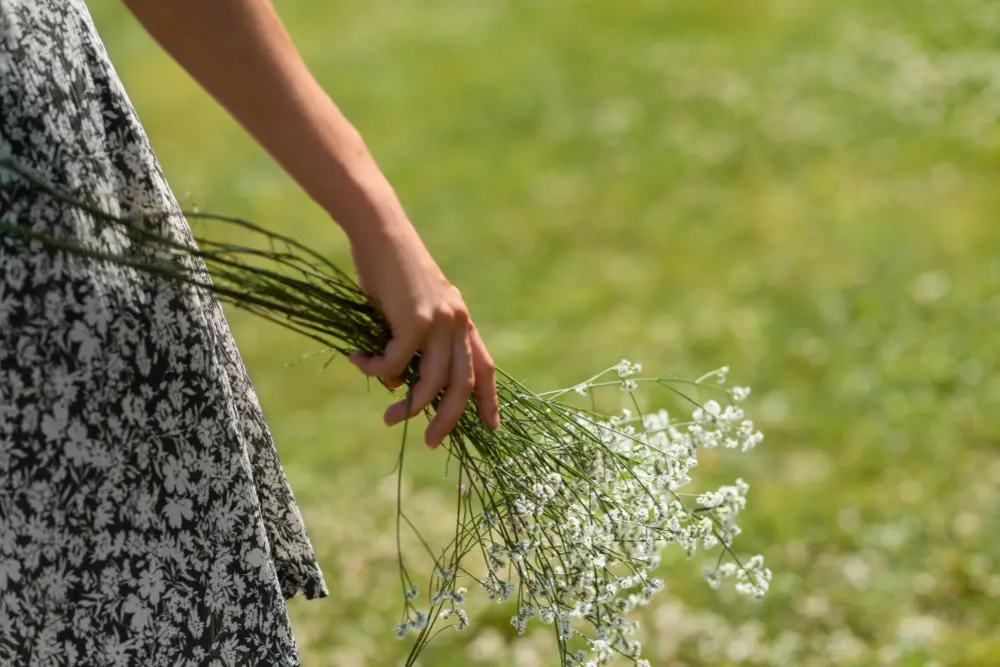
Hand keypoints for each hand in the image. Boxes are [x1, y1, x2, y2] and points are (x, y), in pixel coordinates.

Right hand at [346, 211, 499, 446]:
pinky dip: (377, 370)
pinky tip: (359, 359)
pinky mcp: (415, 319)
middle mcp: (457, 321)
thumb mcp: (409, 311)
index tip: (492, 427)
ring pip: (432, 382)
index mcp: (461, 320)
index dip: (490, 399)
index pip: (485, 366)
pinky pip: (397, 363)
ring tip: (389, 418)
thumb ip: (414, 345)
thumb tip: (401, 383)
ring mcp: (439, 320)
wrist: (380, 232)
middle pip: (462, 384)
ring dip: (409, 407)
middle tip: (431, 442)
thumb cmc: (389, 271)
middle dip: (449, 419)